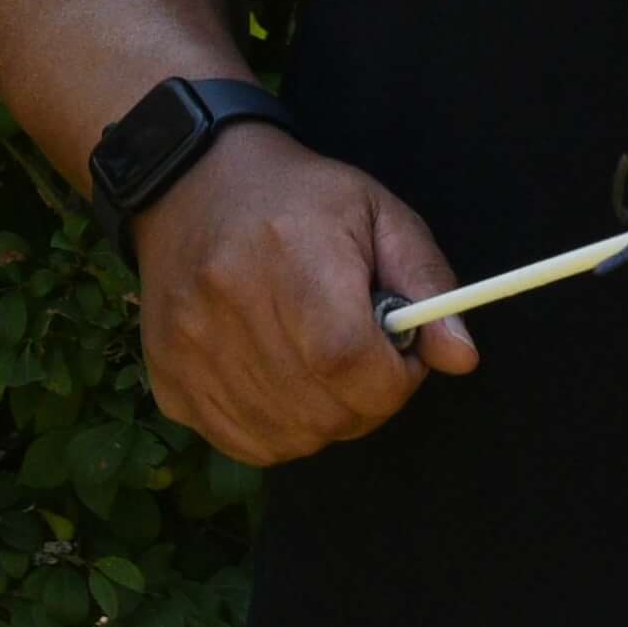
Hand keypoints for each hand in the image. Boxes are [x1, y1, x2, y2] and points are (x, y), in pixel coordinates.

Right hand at [130, 128, 470, 466]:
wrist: (193, 183)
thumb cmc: (299, 198)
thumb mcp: (378, 215)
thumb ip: (427, 284)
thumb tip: (460, 356)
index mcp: (292, 258)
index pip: (351, 362)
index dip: (391, 377)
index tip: (396, 354)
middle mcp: (229, 305)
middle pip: (324, 412)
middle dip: (363, 399)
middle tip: (359, 355)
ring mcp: (191, 348)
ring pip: (288, 438)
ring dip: (322, 417)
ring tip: (317, 362)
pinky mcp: (167, 378)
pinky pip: (244, 444)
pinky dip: (276, 429)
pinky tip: (281, 381)